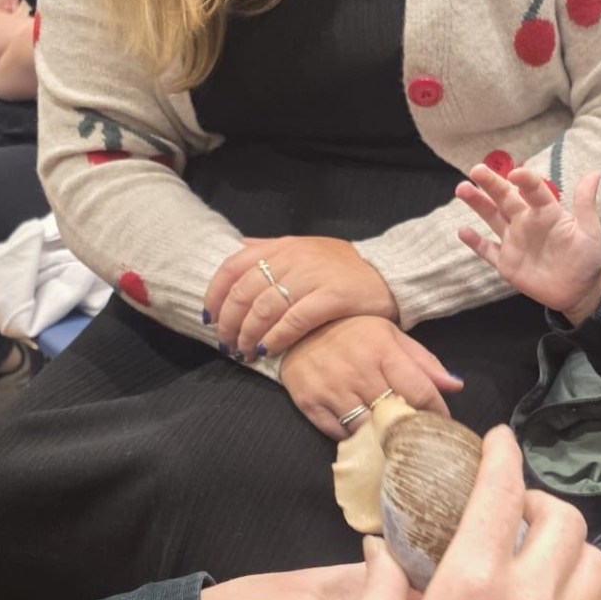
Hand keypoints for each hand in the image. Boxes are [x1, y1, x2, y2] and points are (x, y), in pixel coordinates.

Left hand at [205, 236, 399, 358]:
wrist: (390, 272)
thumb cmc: (345, 266)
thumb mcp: (306, 248)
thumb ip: (271, 248)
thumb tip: (237, 246)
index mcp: (283, 246)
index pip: (234, 267)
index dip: (215, 295)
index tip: (210, 318)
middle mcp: (294, 258)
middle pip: (245, 292)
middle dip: (230, 323)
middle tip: (227, 344)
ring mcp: (313, 277)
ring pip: (265, 308)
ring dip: (249, 335)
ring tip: (245, 353)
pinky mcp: (332, 297)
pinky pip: (293, 320)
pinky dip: (275, 338)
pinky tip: (269, 350)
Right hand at [279, 315, 460, 438]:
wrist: (298, 327)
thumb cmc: (354, 332)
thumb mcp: (391, 336)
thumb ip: (424, 362)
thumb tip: (456, 386)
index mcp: (383, 350)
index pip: (419, 391)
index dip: (436, 411)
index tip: (442, 422)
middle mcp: (358, 370)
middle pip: (394, 414)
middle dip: (409, 427)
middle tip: (417, 434)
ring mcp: (332, 388)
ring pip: (367, 429)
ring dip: (380, 436)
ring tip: (390, 436)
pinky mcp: (310, 402)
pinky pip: (339, 434)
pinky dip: (353, 437)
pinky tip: (361, 431)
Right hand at [329, 428, 600, 599]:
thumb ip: (374, 590)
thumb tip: (381, 549)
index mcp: (470, 585)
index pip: (501, 491)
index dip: (502, 454)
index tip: (499, 440)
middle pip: (563, 518)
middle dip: (538, 503)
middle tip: (511, 514)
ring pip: (595, 561)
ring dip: (569, 549)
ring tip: (539, 558)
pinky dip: (597, 599)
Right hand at [456, 165, 600, 324]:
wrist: (580, 291)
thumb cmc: (587, 258)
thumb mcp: (589, 231)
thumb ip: (585, 204)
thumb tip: (594, 173)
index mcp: (546, 212)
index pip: (533, 190)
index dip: (525, 180)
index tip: (515, 174)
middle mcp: (526, 222)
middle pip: (505, 199)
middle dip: (490, 184)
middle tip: (476, 170)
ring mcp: (514, 241)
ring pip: (492, 218)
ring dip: (478, 204)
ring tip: (462, 188)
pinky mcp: (507, 263)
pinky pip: (488, 250)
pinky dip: (475, 242)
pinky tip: (463, 230)